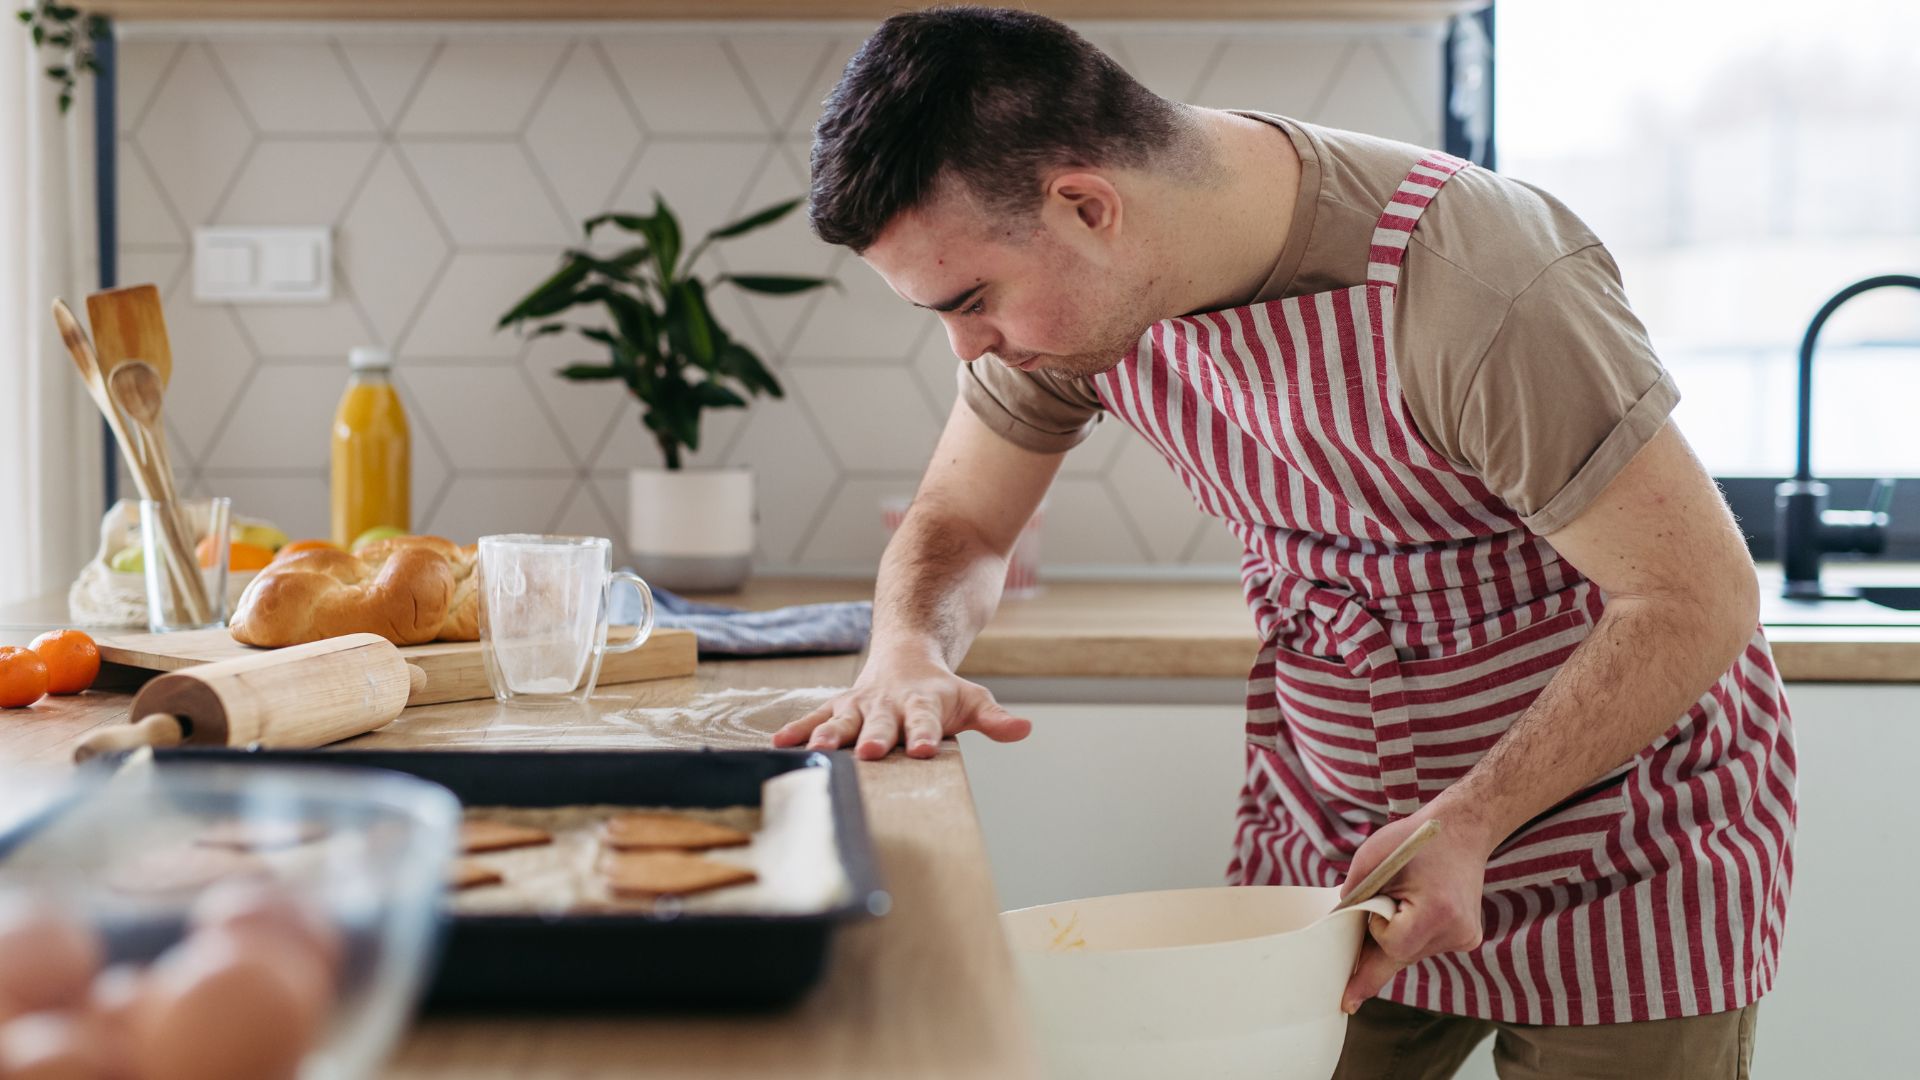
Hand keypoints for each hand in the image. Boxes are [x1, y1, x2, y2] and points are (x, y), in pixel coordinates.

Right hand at [771, 651, 1032, 759]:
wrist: (905, 654)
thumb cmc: (941, 691)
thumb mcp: (972, 700)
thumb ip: (994, 718)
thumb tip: (1024, 730)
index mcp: (922, 704)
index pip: (926, 721)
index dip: (924, 734)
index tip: (923, 750)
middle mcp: (887, 705)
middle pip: (880, 723)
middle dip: (873, 737)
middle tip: (869, 752)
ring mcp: (859, 706)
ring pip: (841, 722)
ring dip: (828, 737)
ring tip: (818, 753)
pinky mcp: (837, 709)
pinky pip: (813, 719)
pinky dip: (797, 731)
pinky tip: (778, 746)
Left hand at [1339, 801, 1494, 1013]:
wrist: (1463, 829)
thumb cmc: (1413, 839)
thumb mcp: (1373, 857)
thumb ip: (1354, 893)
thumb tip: (1337, 925)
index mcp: (1437, 912)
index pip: (1391, 945)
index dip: (1376, 930)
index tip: (1372, 912)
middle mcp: (1457, 932)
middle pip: (1400, 958)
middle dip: (1373, 963)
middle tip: (1347, 1002)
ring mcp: (1465, 938)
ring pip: (1412, 955)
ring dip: (1394, 943)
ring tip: (1398, 907)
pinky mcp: (1468, 938)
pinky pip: (1425, 947)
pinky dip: (1411, 936)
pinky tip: (1415, 912)